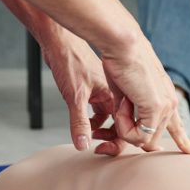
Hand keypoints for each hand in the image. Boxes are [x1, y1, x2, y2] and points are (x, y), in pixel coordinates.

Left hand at [39, 30, 117, 152]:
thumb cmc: (70, 61)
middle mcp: (116, 94)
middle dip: (113, 138)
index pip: (128, 127)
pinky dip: (97, 120)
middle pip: (124, 125)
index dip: (119, 141)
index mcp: (117, 96)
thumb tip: (83, 145)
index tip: (103, 148)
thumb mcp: (74, 97)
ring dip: (104, 129)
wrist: (61, 42)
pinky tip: (86, 122)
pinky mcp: (98, 90)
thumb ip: (79, 123)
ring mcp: (108, 92)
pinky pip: (104, 110)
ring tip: (90, 134)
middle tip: (98, 146)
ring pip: (114, 119)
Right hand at [98, 33, 189, 155]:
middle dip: (129, 130)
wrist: (123, 45)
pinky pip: (138, 136)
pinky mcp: (157, 109)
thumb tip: (136, 136)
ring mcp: (166, 107)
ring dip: (125, 126)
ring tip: (122, 101)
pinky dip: (124, 126)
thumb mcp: (128, 94)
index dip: (184, 141)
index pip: (178, 126)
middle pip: (150, 139)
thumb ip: (133, 114)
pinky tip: (124, 104)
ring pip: (143, 140)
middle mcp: (170, 104)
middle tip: (121, 105)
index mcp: (167, 98)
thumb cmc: (121, 63)